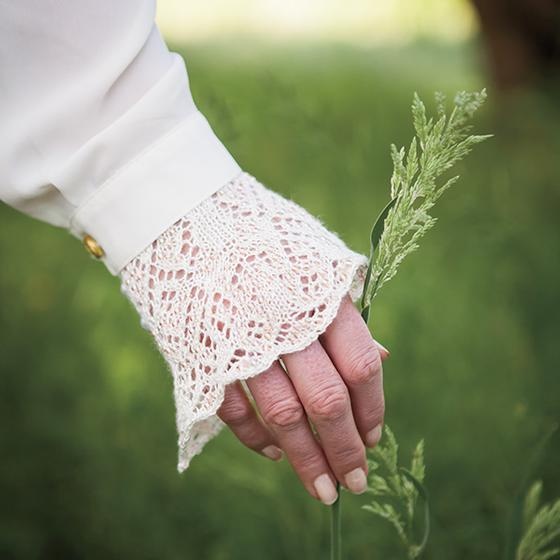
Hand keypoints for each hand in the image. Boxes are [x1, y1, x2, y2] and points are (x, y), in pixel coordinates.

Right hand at [121, 172, 377, 481]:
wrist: (185, 216)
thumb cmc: (261, 240)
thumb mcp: (312, 264)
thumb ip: (346, 313)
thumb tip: (382, 358)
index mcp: (320, 297)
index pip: (361, 365)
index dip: (372, 408)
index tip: (374, 437)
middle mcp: (286, 323)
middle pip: (328, 402)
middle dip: (345, 449)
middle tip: (355, 483)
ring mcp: (243, 342)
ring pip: (284, 416)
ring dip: (306, 460)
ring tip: (322, 490)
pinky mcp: (205, 355)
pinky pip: (235, 410)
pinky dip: (256, 437)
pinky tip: (275, 452)